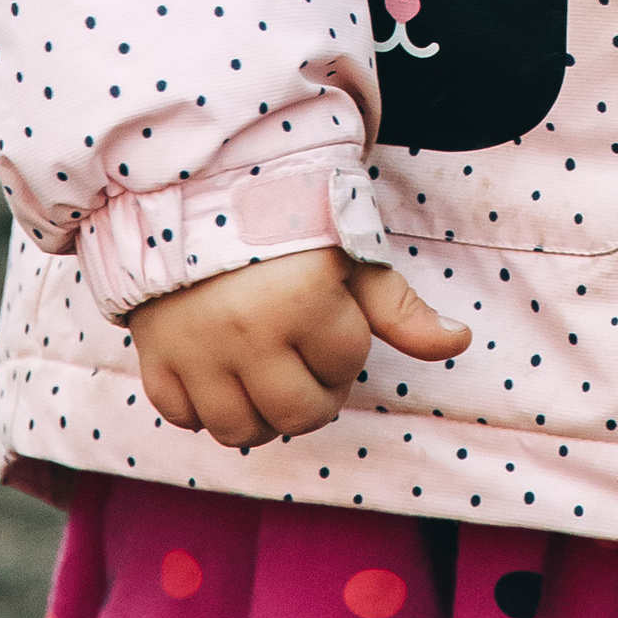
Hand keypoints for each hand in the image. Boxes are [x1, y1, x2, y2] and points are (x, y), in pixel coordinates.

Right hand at [128, 248, 468, 451]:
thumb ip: (402, 308)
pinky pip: (183, 417)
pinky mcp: (157, 356)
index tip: (333, 319)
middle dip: (315, 397)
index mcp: (304, 301)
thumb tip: (460, 342)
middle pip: (297, 415)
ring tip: (269, 378)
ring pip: (239, 430)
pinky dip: (205, 408)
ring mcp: (197, 350)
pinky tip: (221, 375)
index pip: (345, 364)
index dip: (348, 346)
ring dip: (263, 415)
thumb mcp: (351, 254)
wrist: (199, 187)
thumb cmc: (289, 218)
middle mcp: (248, 333)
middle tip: (308, 365)